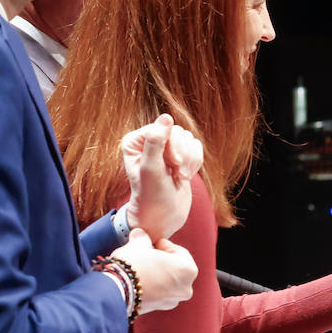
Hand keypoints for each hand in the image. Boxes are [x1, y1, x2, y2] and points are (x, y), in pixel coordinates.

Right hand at [111, 228, 196, 313]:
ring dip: (155, 273)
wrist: (113, 291)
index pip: (179, 252)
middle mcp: (185, 288)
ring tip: (139, 266)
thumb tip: (140, 234)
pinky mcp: (157, 308)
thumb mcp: (138, 244)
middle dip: (160, 260)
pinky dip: (150, 285)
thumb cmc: (131, 265)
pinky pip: (157, 292)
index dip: (164, 245)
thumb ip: (142, 237)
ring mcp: (172, 301)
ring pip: (166, 281)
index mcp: (188, 270)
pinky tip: (136, 279)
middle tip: (145, 253)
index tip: (152, 242)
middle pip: (174, 268)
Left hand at [120, 114, 203, 239]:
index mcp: (135, 141)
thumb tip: (165, 117)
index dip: (173, 146)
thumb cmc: (153, 195)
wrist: (164, 215)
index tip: (173, 165)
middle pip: (178, 132)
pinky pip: (196, 146)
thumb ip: (155, 142)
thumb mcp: (151, 169)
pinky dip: (196, 161)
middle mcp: (148, 141)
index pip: (163, 129)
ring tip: (181, 177)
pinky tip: (186, 175)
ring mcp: (165, 148)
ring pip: (189, 139)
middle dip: (183, 154)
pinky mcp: (179, 154)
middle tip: (179, 174)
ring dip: (190, 160)